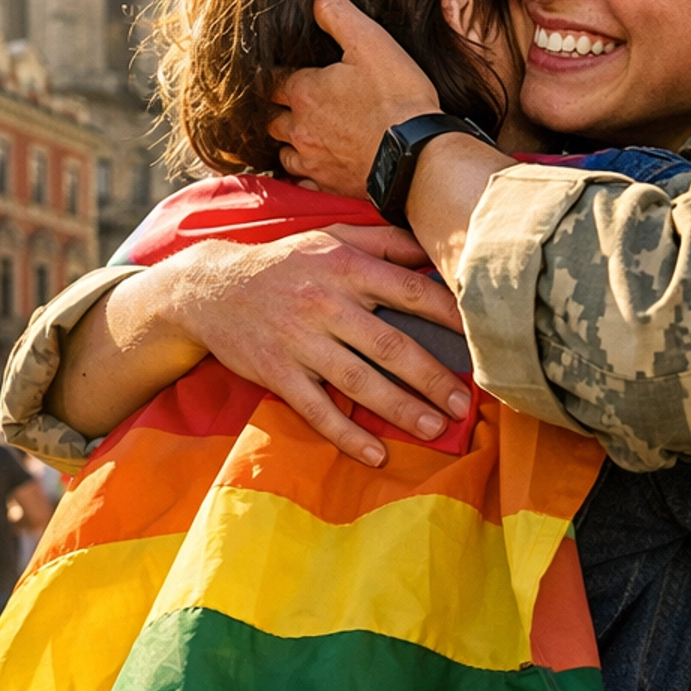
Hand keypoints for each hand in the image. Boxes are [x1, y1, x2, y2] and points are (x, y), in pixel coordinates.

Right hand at [56, 225, 473, 469]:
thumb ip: (383, 240)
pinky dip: (347, 434)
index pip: (410, 292)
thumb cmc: (282, 263)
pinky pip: (317, 409)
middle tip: (465, 403)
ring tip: (434, 429)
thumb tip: (432, 245)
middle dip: (432, 377)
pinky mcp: (277, 373)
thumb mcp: (329, 236)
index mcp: (346, 267)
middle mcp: (326, 303)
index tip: (483, 340)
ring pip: (358, 381)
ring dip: (400, 408)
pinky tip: (375, 453)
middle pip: (390, 345)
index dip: (451, 316)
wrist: (207, 288)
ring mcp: (300, 341)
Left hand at [269, 0, 439, 194]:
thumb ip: (337, 13)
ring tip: (301, 134)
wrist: (418, 155)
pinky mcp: (330, 186)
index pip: (270, 80)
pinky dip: (302, 175)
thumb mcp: (371, 41)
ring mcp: (313, 161)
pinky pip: (302, 183)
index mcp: (304, 92)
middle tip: (290, 102)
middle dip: (276, 109)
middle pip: (270, 118)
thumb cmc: (398, 97)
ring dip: (287, 142)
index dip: (274, 73)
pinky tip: (313, 168)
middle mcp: (300, 129)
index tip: (282, 70)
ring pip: (282, 152)